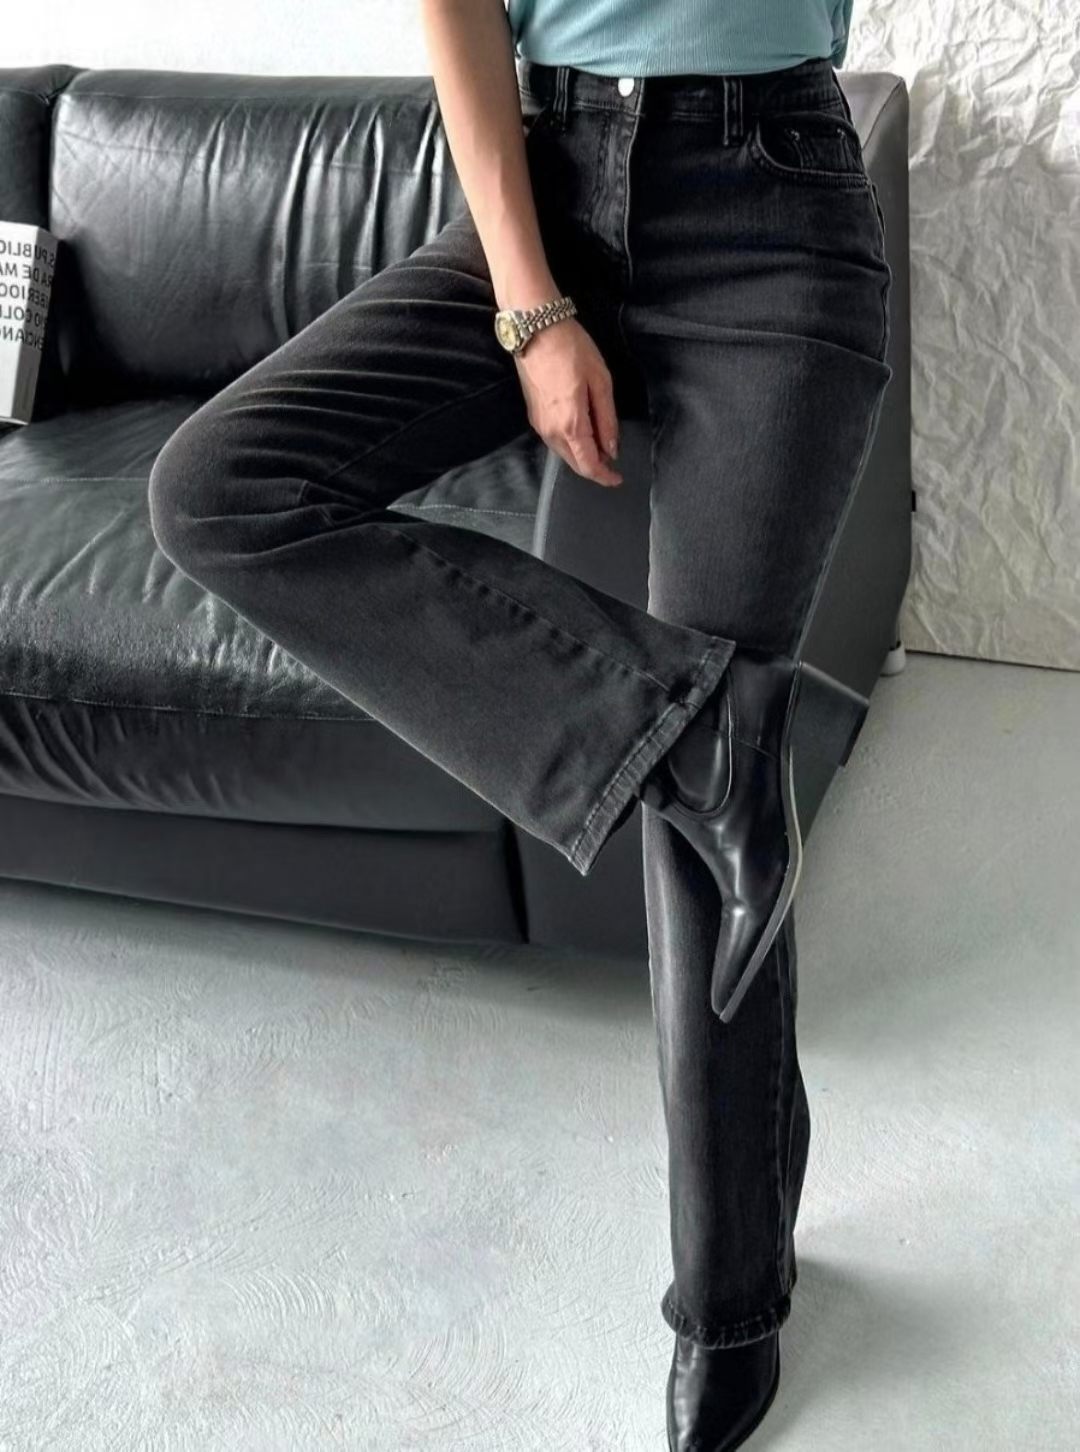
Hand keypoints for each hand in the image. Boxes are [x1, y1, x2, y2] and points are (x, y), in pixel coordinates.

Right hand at [513, 318, 622, 486]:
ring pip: (563, 453)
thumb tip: (611, 448)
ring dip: (582, 455)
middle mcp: (551, 432)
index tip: (617, 479)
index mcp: (571, 425)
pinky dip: (570, 443)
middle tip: (612, 463)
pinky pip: (555, 440)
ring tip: (600, 445)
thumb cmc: (571, 349)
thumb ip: (607, 420)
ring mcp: (539, 425)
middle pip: (575, 463)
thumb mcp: (600, 382)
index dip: (604, 476)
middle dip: (594, 467)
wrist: (536, 329)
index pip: (589, 464)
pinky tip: (582, 433)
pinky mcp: (533, 415)